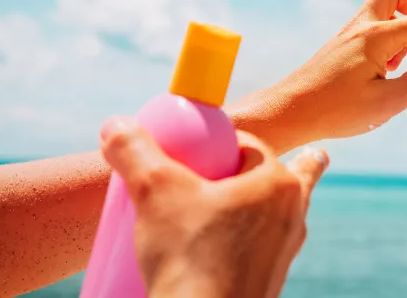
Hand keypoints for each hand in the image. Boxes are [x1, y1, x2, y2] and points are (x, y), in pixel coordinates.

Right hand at [99, 117, 327, 297]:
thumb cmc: (189, 257)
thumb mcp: (154, 192)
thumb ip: (134, 152)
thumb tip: (115, 124)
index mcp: (277, 184)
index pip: (249, 145)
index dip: (221, 141)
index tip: (196, 149)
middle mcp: (291, 216)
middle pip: (280, 178)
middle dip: (276, 167)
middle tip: (270, 161)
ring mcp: (284, 252)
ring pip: (276, 215)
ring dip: (266, 205)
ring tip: (266, 200)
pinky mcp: (269, 282)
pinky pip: (264, 249)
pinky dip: (252, 242)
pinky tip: (235, 248)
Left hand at [227, 0, 406, 152]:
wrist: (288, 111)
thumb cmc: (334, 109)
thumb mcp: (384, 105)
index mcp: (378, 37)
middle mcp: (363, 27)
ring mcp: (350, 34)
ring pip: (385, 8)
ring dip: (402, 28)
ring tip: (394, 67)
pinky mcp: (342, 46)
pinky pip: (374, 27)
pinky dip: (387, 43)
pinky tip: (378, 75)